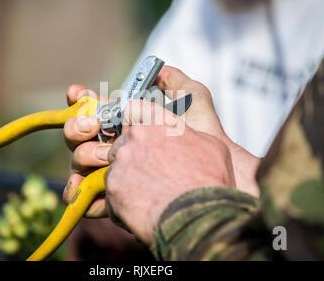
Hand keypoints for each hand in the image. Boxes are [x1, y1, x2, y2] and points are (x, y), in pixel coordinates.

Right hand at [62, 67, 259, 217]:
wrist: (210, 166)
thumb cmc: (204, 132)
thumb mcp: (192, 97)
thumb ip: (173, 79)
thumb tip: (154, 68)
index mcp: (125, 122)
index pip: (95, 109)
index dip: (81, 100)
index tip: (76, 93)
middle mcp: (113, 144)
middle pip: (79, 134)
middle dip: (78, 126)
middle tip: (92, 125)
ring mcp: (112, 170)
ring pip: (79, 161)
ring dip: (84, 154)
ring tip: (105, 155)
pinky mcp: (113, 198)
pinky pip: (86, 196)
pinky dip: (77, 191)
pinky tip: (81, 186)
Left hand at [105, 100, 235, 244]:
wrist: (199, 214)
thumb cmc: (209, 182)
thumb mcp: (212, 146)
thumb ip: (189, 136)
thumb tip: (186, 139)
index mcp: (159, 123)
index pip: (135, 109)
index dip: (136, 122)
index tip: (139, 134)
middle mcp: (136, 137)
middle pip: (122, 142)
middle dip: (131, 157)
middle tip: (149, 174)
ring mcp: (122, 162)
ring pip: (116, 169)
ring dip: (127, 181)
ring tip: (148, 196)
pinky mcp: (112, 188)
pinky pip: (112, 194)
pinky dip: (123, 204)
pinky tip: (143, 210)